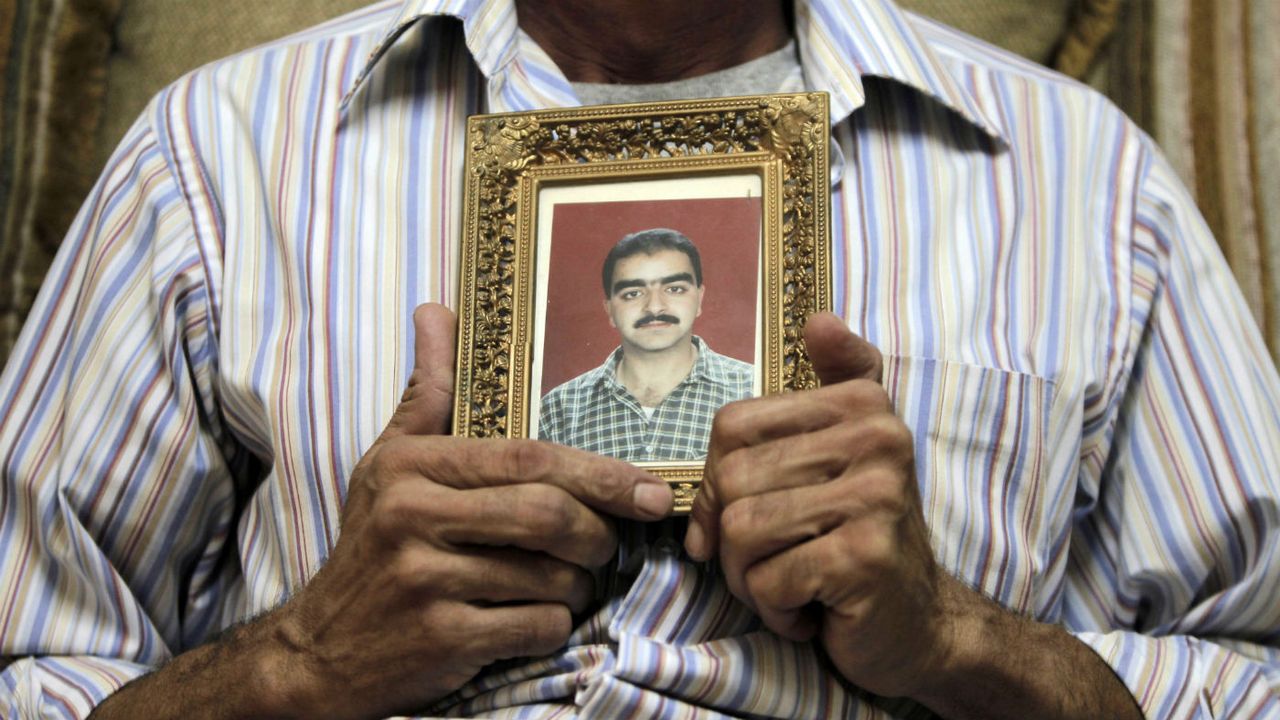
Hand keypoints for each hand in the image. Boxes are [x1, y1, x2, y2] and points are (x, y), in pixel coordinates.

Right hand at [273, 304, 673, 718]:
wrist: (322, 653)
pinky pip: (537, 627)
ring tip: (563, 585)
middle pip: (548, 515)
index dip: (600, 474)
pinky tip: (533, 620)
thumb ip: (428, 395)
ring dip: (576, 586)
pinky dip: (553, 626)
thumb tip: (436, 312)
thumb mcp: (389, 465)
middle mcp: (412, 517)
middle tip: (604, 547)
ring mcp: (425, 581)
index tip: (651, 492)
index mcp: (412, 466)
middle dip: (597, 536)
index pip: (527, 458)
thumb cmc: (373, 547)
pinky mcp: (442, 639)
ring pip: (550, 577)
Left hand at [683, 313, 949, 698]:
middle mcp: (878, 438)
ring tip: (792, 585)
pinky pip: (769, 580)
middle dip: (732, 541)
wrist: (921, 626)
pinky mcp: (866, 557)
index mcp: (862, 404)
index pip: (732, 426)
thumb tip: (818, 319)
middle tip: (775, 561)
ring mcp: (877, 497)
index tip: (745, 515)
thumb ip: (827, 385)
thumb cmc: (857, 541)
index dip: (716, 483)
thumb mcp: (841, 456)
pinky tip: (813, 611)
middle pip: (731, 480)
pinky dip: (777, 609)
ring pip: (742, 532)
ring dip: (751, 578)